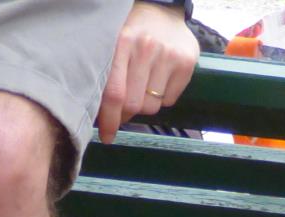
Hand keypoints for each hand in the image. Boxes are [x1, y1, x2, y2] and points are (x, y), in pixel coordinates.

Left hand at [98, 1, 198, 143]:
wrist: (162, 9)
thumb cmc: (131, 30)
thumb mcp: (112, 43)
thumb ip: (105, 75)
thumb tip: (98, 116)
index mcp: (122, 41)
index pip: (115, 94)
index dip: (109, 121)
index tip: (107, 136)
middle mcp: (147, 47)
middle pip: (134, 105)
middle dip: (125, 114)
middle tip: (122, 110)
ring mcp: (169, 55)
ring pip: (152, 106)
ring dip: (144, 104)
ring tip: (142, 85)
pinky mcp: (186, 63)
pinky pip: (169, 100)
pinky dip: (162, 97)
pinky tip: (158, 78)